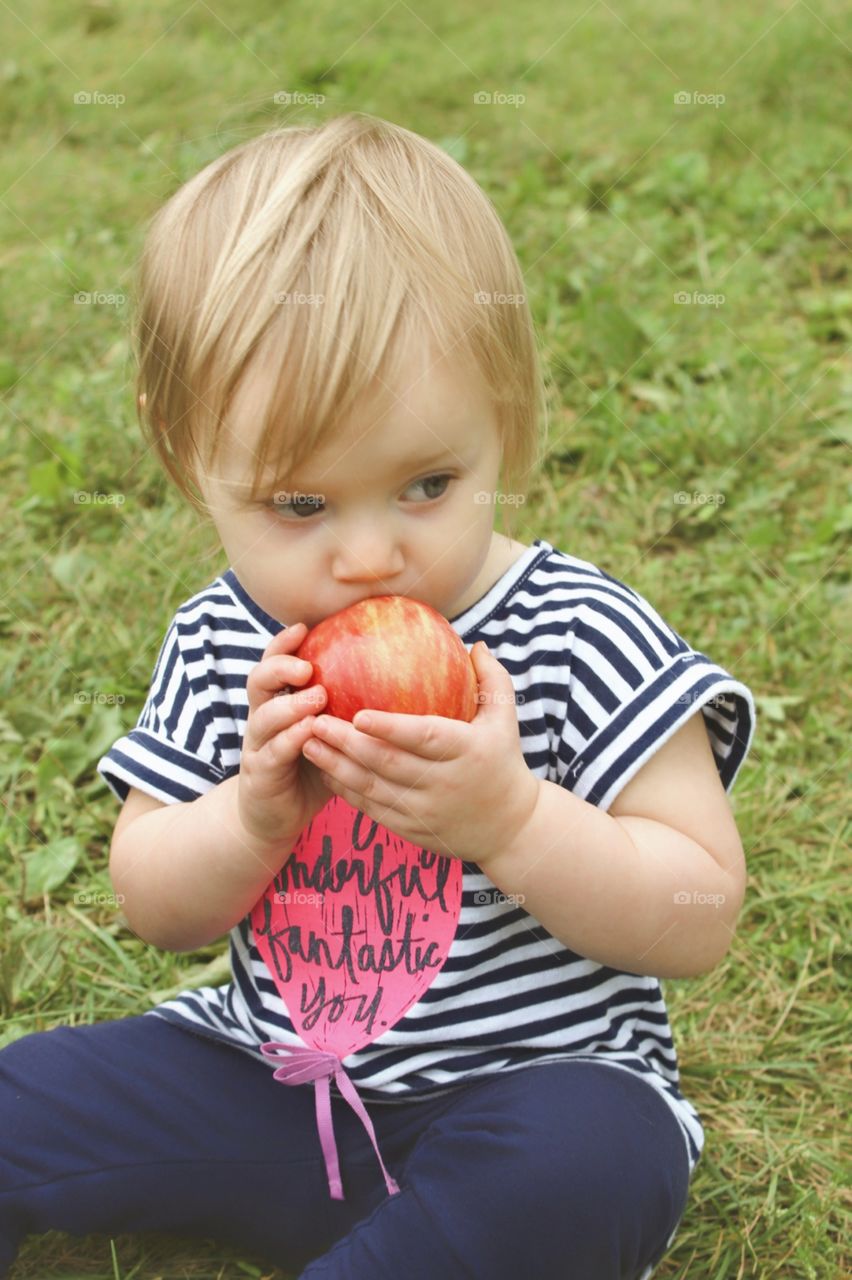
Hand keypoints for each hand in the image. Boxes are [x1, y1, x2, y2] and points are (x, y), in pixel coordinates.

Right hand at [238, 623, 333, 849]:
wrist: (274, 818)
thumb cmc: (312, 770)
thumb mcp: (331, 736)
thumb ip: (349, 709)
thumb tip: (400, 680)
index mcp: (278, 703)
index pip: (274, 663)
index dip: (284, 643)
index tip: (305, 626)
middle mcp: (262, 719)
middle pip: (258, 681)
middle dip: (280, 667)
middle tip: (307, 666)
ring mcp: (258, 745)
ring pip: (264, 716)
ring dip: (290, 705)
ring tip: (317, 697)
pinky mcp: (260, 773)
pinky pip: (274, 752)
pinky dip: (292, 740)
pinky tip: (312, 733)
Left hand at [299, 640, 541, 864]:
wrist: (509, 829)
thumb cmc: (504, 762)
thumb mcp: (505, 720)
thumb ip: (492, 680)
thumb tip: (475, 643)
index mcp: (466, 751)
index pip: (424, 738)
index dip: (390, 728)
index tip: (358, 714)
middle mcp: (444, 783)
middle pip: (388, 763)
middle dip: (347, 743)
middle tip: (315, 719)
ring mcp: (425, 810)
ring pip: (372, 789)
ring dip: (336, 766)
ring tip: (307, 742)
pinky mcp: (411, 829)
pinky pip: (372, 809)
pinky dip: (346, 790)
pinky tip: (324, 770)